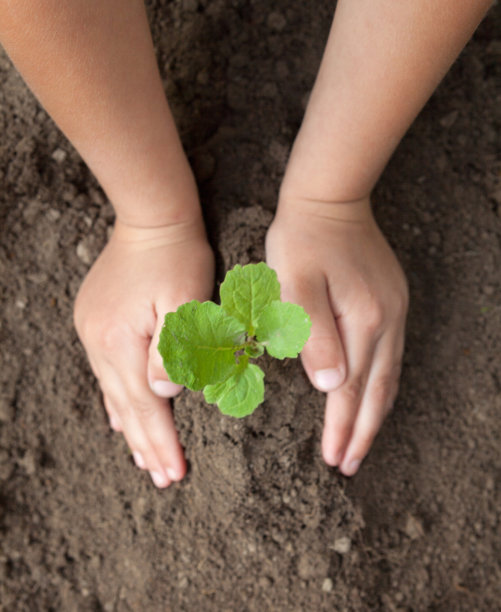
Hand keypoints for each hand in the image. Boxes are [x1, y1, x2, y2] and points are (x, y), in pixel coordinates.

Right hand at [74, 218, 213, 486]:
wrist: (152, 218)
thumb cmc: (178, 258)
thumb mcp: (186, 302)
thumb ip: (174, 351)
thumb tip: (164, 392)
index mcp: (122, 342)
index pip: (146, 406)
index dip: (162, 441)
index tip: (175, 473)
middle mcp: (100, 342)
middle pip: (127, 406)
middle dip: (147, 444)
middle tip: (163, 478)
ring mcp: (93, 331)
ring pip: (115, 392)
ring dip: (131, 427)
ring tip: (142, 459)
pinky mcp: (96, 321)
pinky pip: (106, 372)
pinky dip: (117, 399)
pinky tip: (117, 417)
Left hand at [266, 197, 407, 474]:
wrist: (329, 198)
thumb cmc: (302, 239)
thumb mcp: (295, 283)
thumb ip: (312, 335)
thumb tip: (333, 387)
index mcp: (363, 320)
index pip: (351, 389)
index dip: (342, 427)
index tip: (334, 460)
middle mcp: (387, 321)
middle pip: (377, 391)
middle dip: (362, 432)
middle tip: (349, 465)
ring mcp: (393, 311)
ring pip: (388, 377)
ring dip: (374, 413)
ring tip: (362, 442)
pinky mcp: (390, 302)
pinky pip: (390, 356)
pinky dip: (381, 385)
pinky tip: (372, 395)